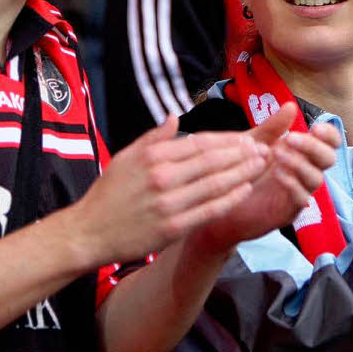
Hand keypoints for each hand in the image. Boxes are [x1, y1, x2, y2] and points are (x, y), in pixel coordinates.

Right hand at [74, 115, 274, 264]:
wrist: (88, 233)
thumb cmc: (108, 194)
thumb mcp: (125, 157)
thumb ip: (153, 138)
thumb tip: (175, 118)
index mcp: (153, 156)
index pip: (200, 143)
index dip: (227, 140)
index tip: (246, 138)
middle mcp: (163, 176)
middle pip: (213, 160)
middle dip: (242, 154)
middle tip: (263, 149)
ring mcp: (169, 203)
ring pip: (215, 184)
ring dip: (243, 173)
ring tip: (262, 165)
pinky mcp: (173, 228)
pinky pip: (209, 210)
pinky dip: (230, 199)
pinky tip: (245, 191)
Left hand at [194, 104, 338, 252]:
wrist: (222, 200)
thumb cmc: (242, 169)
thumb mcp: (254, 142)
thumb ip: (273, 127)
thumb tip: (291, 105)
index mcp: (302, 151)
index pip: (329, 142)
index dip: (329, 135)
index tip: (316, 127)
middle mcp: (305, 170)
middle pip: (328, 159)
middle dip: (313, 146)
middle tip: (290, 139)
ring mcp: (299, 190)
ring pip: (316, 178)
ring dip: (299, 163)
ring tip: (276, 154)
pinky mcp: (289, 210)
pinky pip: (301, 198)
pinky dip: (292, 183)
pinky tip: (276, 173)